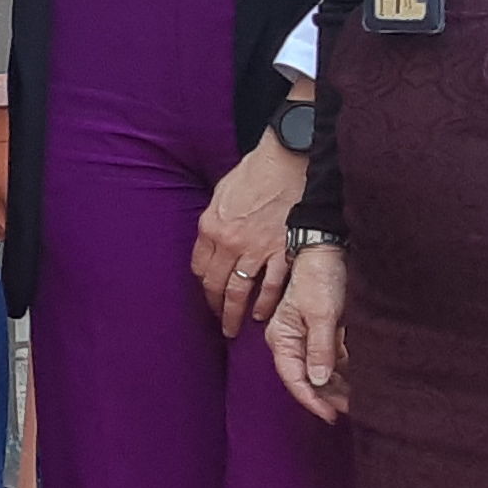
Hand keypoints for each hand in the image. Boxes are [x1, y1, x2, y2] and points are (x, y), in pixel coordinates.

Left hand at [190, 126, 300, 338]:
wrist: (288, 160)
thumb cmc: (256, 172)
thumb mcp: (221, 194)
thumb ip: (215, 220)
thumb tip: (213, 238)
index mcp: (210, 227)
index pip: (200, 267)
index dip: (203, 285)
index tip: (208, 294)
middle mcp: (229, 243)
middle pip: (216, 284)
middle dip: (216, 307)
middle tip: (218, 322)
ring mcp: (255, 250)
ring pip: (240, 291)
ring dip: (235, 313)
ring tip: (234, 327)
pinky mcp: (281, 251)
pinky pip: (271, 286)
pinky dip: (266, 302)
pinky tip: (262, 314)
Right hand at [266, 243, 350, 421]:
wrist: (329, 249)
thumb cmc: (320, 276)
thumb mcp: (322, 313)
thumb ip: (320, 347)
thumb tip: (318, 380)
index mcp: (282, 338)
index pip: (294, 378)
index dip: (312, 400)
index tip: (331, 415)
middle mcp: (292, 341)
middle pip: (306, 379)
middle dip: (327, 396)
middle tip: (352, 410)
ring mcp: (308, 337)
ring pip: (320, 371)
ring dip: (337, 386)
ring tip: (358, 399)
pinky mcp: (323, 332)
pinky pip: (331, 359)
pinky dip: (343, 371)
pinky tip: (359, 379)